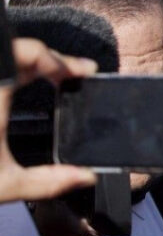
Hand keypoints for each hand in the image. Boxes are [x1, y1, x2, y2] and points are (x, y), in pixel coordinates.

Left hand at [0, 38, 95, 202]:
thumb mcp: (4, 185)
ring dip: (20, 65)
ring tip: (40, 78)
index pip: (33, 53)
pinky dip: (3, 76)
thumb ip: (49, 181)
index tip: (82, 72)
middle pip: (16, 50)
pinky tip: (9, 91)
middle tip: (66, 76)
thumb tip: (82, 177)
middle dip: (46, 61)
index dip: (64, 61)